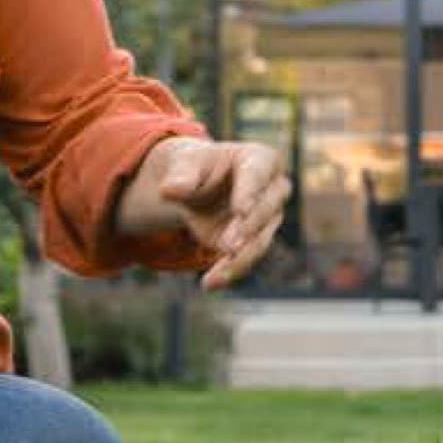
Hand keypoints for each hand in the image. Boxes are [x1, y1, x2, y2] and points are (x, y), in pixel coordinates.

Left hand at [120, 138, 291, 291]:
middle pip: (266, 211)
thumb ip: (181, 175)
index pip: (259, 174)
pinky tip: (209, 283)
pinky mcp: (252, 243)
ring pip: (259, 242)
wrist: (194, 187)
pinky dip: (228, 273)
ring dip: (238, 260)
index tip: (242, 210)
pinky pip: (245, 260)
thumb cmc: (196, 167)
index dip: (251, 192)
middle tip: (229, 245)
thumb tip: (169, 189)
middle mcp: (272, 189)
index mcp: (261, 159)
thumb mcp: (185, 163)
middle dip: (247, 229)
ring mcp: (266, 219)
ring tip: (214, 277)